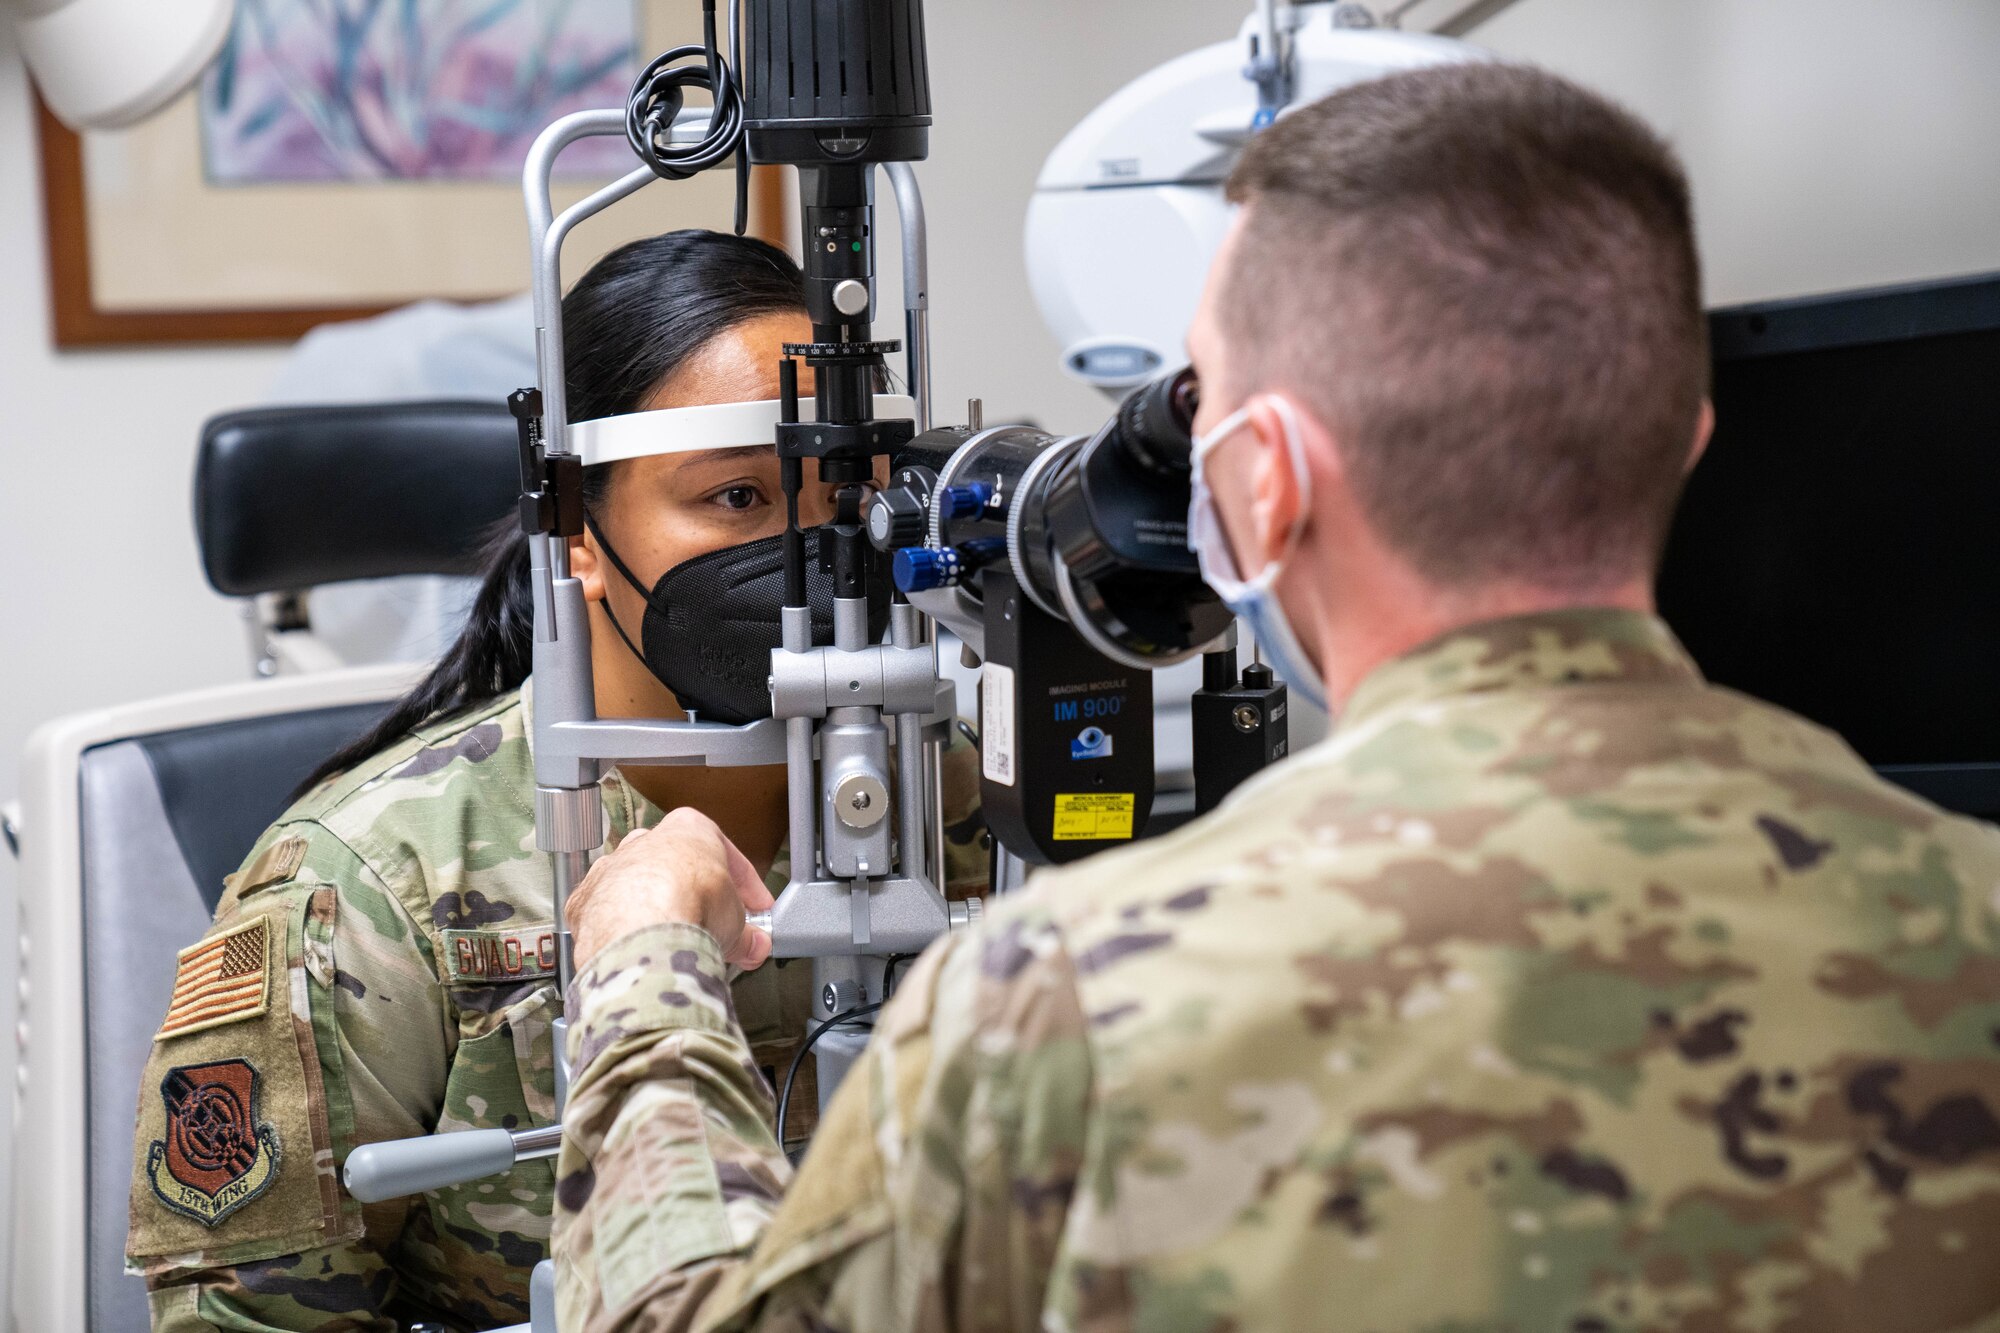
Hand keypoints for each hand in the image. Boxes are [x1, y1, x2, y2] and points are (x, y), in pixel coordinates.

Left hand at [566, 808, 774, 970]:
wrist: (641, 929)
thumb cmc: (690, 903)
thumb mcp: (738, 921)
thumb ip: (746, 933)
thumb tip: (753, 946)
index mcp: (688, 829)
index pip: (724, 854)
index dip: (745, 888)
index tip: (754, 910)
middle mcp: (644, 842)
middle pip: (677, 872)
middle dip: (699, 903)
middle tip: (717, 933)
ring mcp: (609, 870)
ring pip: (638, 891)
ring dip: (658, 916)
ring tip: (677, 948)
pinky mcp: (584, 903)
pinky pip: (608, 916)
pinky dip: (625, 934)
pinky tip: (641, 954)